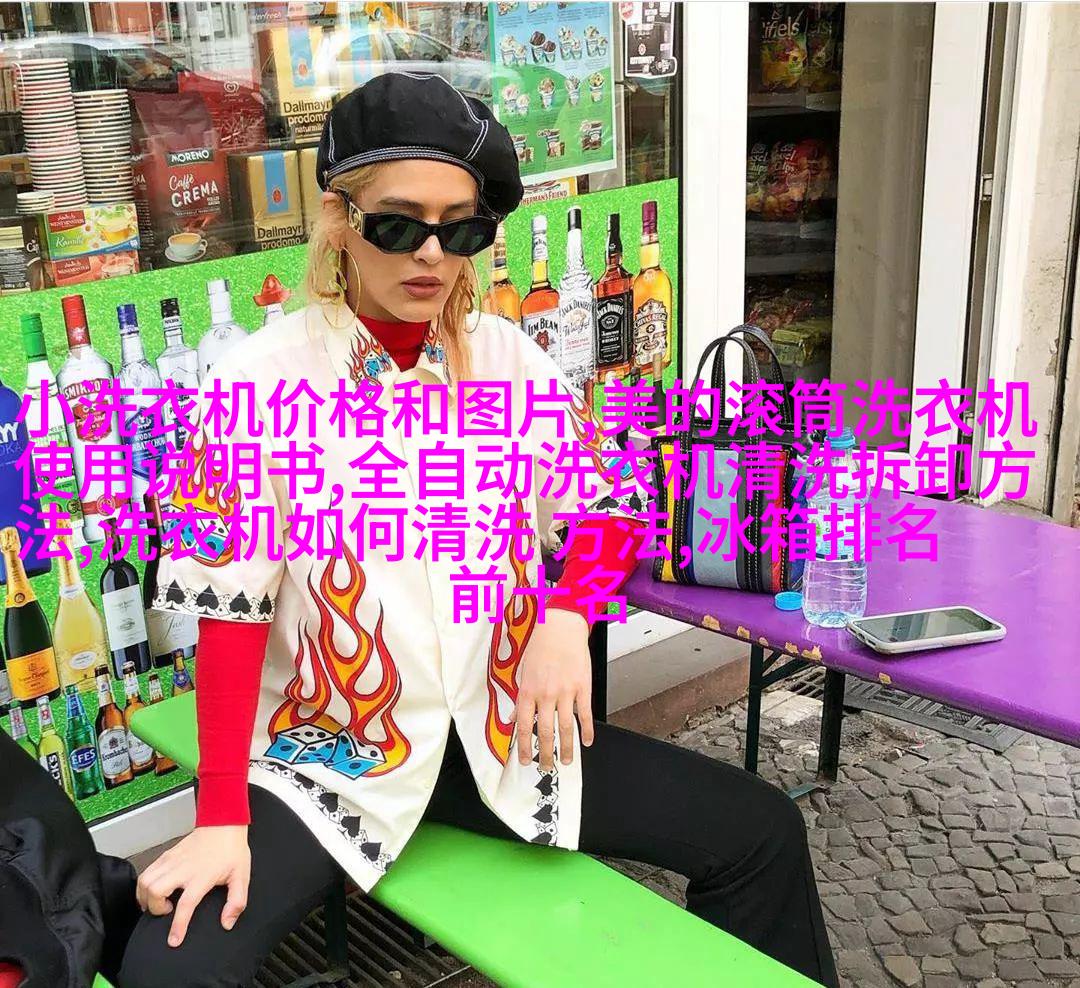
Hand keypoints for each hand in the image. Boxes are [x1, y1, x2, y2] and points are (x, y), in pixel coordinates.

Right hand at [136, 825, 249, 947]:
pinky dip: (144, 885)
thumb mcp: (241, 876)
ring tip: (157, 903)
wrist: (223, 823)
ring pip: (145, 881)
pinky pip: (146, 872)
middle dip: (154, 909)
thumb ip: (236, 901)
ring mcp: (172, 860)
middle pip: (155, 890)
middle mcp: (183, 868)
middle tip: (165, 911)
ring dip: (145, 897)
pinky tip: (153, 890)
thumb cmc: (231, 850)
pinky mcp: (166, 855)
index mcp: (202, 876)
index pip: (185, 904)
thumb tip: (227, 922)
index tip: (174, 940)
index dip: (178, 925)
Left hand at [513, 609, 594, 771]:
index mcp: (528, 691)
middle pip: (545, 732)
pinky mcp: (583, 687)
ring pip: (566, 727)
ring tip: (567, 761)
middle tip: (546, 767)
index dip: (525, 747)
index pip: (524, 727)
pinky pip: (585, 713)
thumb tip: (514, 720)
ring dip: (567, 748)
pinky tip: (587, 742)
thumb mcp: (523, 672)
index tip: (526, 761)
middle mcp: (546, 694)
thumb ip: (520, 699)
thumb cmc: (540, 647)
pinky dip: (587, 730)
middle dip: (545, 753)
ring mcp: (566, 691)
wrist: (561, 627)